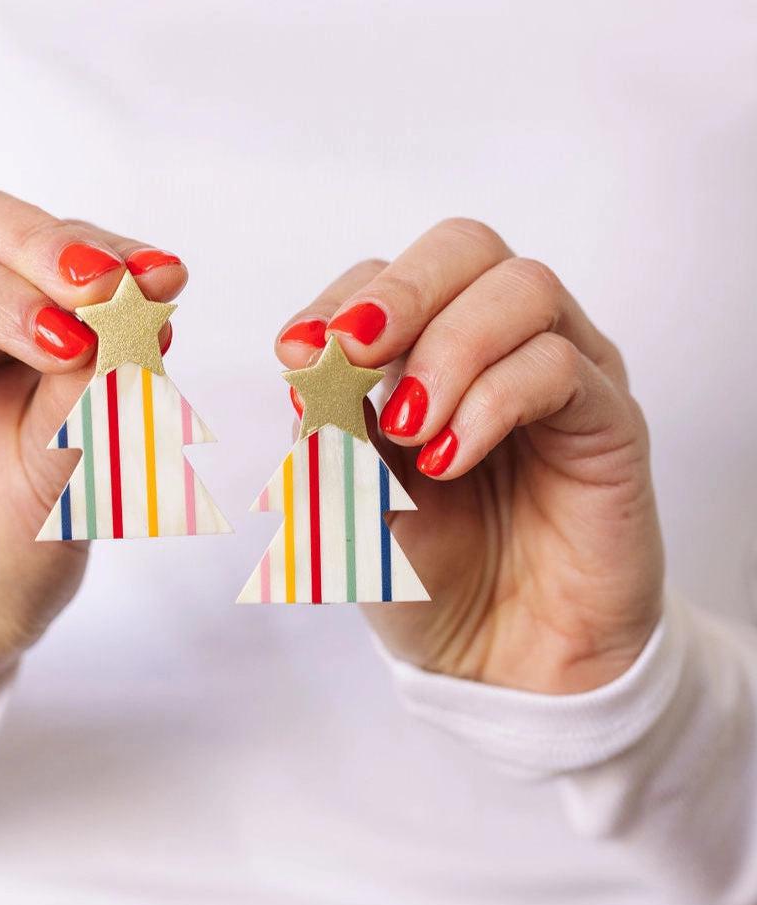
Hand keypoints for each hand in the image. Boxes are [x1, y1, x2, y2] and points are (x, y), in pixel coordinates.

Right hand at [0, 185, 185, 746]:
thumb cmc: (10, 551)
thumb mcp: (76, 464)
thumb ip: (99, 378)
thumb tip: (151, 289)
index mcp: (11, 328)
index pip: (46, 246)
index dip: (101, 249)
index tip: (163, 278)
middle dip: (42, 249)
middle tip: (100, 290)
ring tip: (49, 343)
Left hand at [276, 219, 663, 693]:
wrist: (504, 657)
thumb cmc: (430, 571)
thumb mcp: (354, 504)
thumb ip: (333, 438)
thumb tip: (307, 374)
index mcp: (430, 353)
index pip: (389, 279)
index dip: (340, 300)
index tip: (295, 351)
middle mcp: (500, 346)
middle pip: (466, 248)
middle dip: (400, 291)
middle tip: (353, 350)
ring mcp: (562, 374)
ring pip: (522, 290)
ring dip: (449, 350)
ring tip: (410, 430)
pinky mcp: (608, 419)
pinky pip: (560, 367)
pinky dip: (492, 402)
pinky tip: (449, 459)